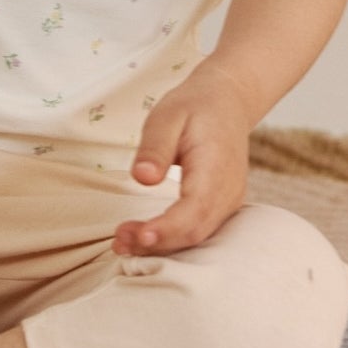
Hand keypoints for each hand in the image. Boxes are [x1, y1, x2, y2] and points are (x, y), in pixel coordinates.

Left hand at [111, 64, 252, 256]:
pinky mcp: (220, 207)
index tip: (139, 234)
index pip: (194, 209)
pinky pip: (198, 231)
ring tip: (123, 242)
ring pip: (197, 237)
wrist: (227, 102)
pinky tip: (144, 238)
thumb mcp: (167, 115)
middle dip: (157, 243)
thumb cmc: (195, 107)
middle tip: (119, 241)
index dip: (168, 228)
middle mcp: (228, 191)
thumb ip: (155, 147)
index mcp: (216, 167)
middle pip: (194, 231)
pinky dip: (171, 239)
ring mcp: (228, 202)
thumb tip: (143, 178)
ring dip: (161, 246)